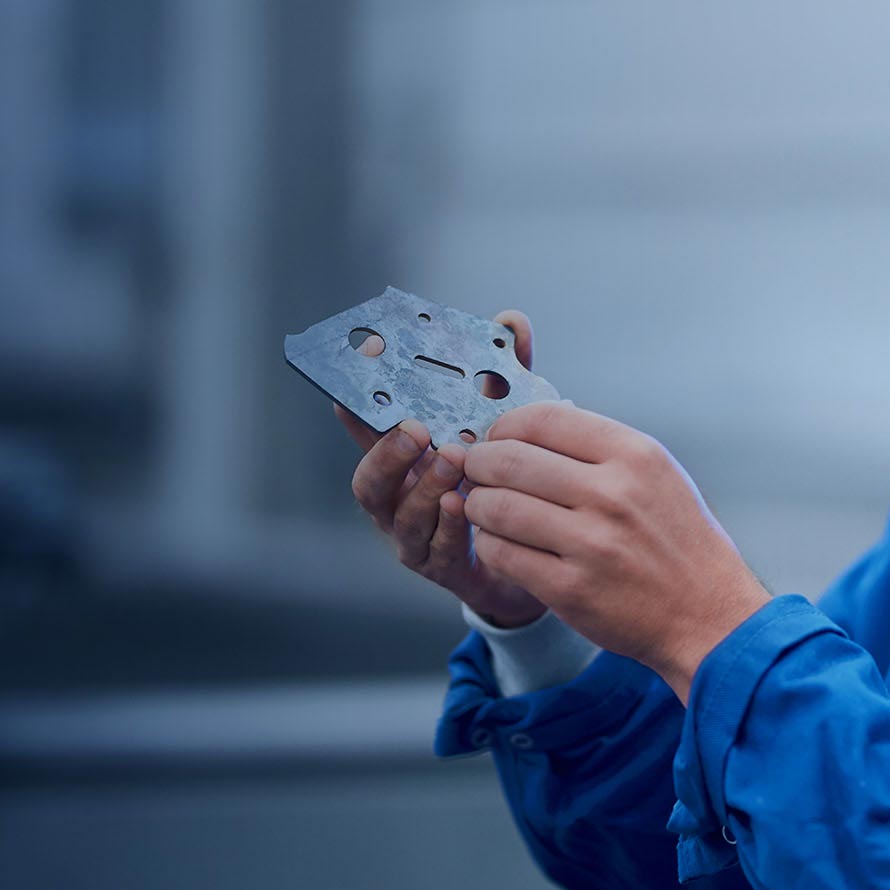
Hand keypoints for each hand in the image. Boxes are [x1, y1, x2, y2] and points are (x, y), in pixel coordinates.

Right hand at [337, 309, 546, 627]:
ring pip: (401, 517)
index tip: (351, 385)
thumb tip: (512, 320)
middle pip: (369, 483)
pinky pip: (437, 551)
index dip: (356, 410)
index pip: (370, 434)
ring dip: (423, 488)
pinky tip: (464, 505)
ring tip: (451, 461)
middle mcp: (402, 502)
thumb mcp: (510, 423)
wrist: (537, 554)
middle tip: (414, 429)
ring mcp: (417, 539)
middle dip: (385, 454)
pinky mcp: (445, 569)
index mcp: (408, 464)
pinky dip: (448, 527)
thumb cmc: (510, 480)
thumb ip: (508, 375)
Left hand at [463, 402, 771, 701]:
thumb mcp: (657, 475)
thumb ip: (600, 449)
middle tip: (474, 473)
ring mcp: (591, 544)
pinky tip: (502, 543)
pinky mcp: (570, 590)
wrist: (707, 614)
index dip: (505, 426)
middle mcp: (613, 494)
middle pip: (508, 459)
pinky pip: (501, 553)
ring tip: (484, 509)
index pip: (542, 419)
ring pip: (495, 506)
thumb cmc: (678, 541)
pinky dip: (490, 545)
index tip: (497, 440)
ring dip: (478, 506)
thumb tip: (529, 428)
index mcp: (634, 455)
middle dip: (478, 464)